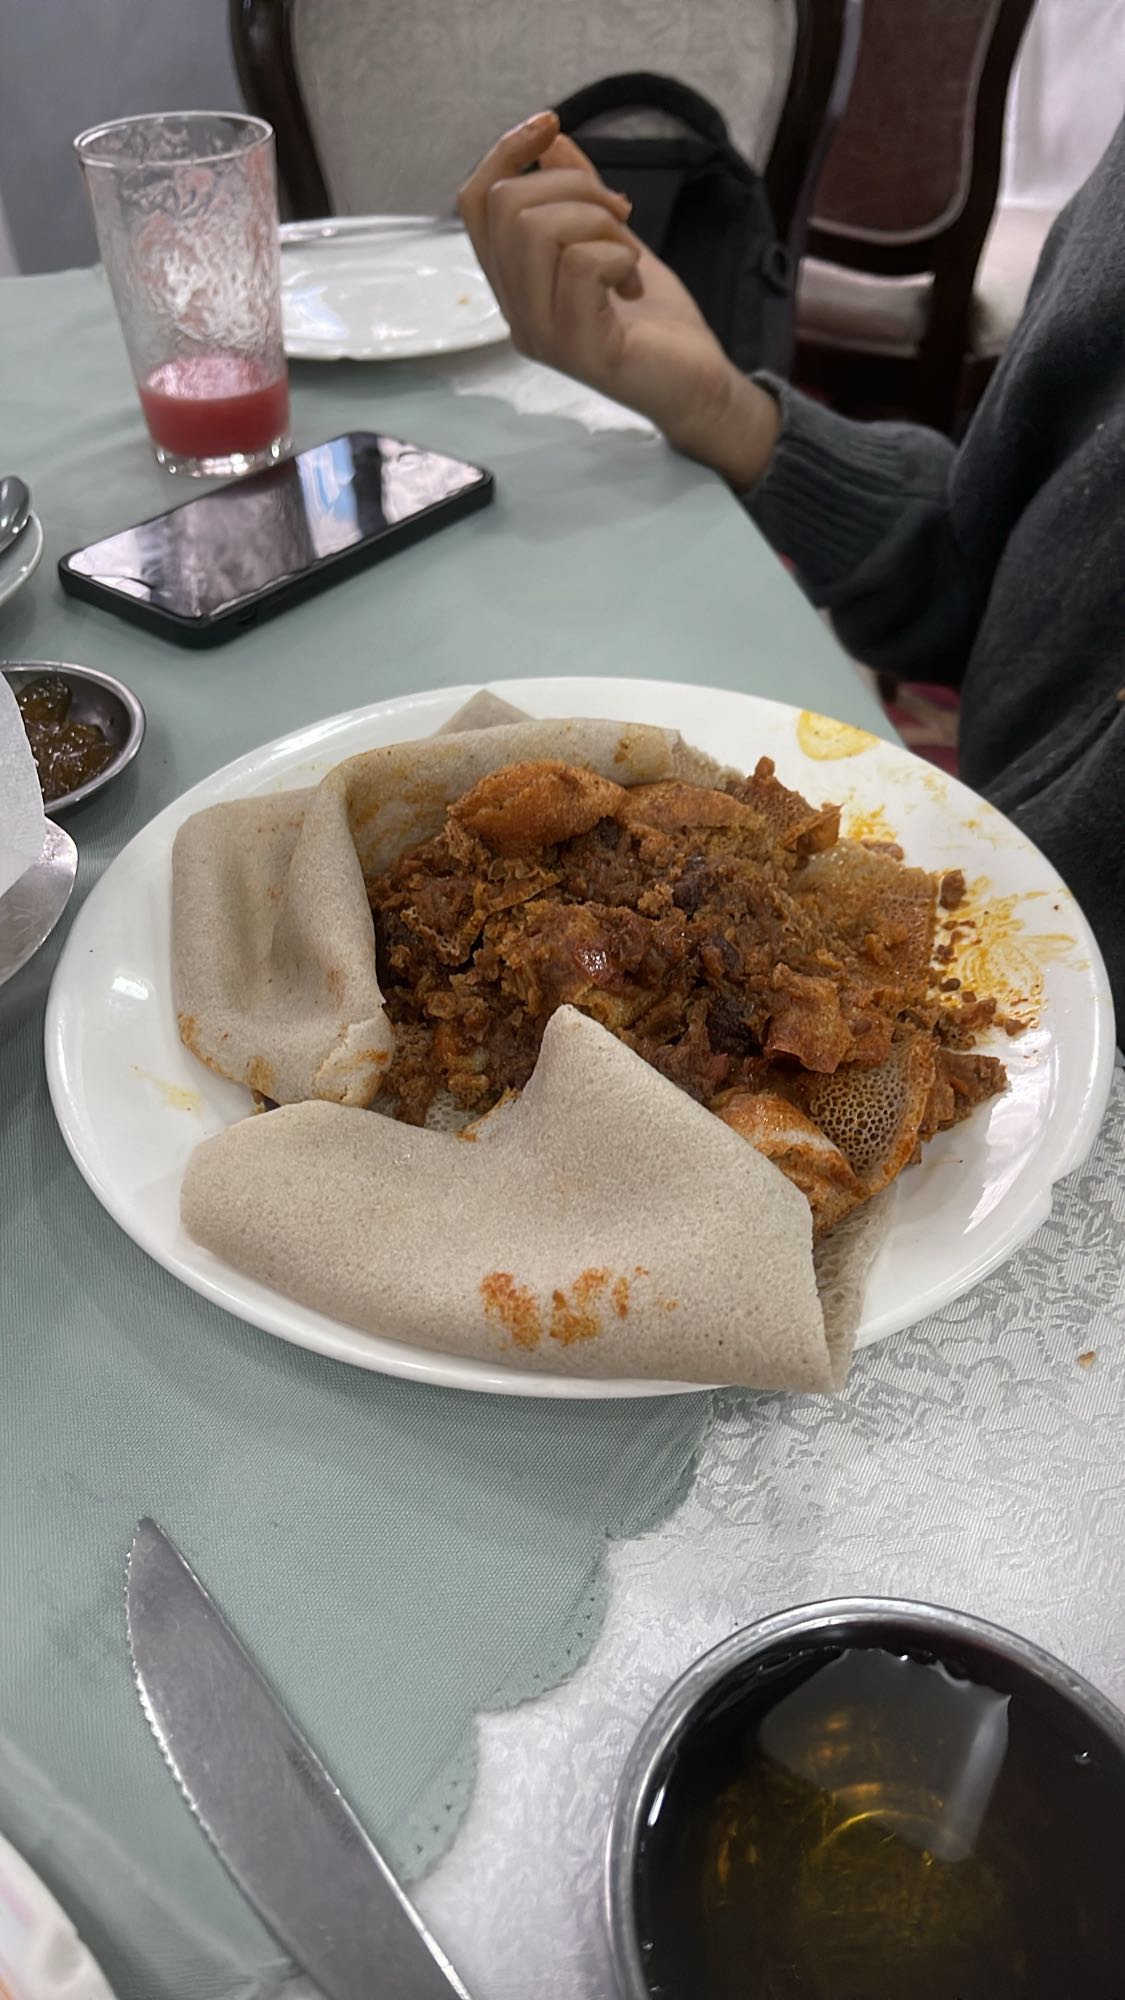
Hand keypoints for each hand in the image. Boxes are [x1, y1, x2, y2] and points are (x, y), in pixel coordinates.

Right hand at [459, 112, 778, 489]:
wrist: (697, 386)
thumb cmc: (655, 321)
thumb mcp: (612, 239)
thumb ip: (577, 195)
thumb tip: (550, 140)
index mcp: (515, 285)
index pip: (476, 203)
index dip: (506, 152)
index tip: (552, 126)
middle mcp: (515, 312)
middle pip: (505, 206)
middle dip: (573, 187)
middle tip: (619, 216)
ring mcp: (541, 333)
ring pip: (537, 229)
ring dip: (598, 221)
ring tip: (627, 254)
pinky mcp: (576, 348)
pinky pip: (580, 265)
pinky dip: (618, 256)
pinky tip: (634, 281)